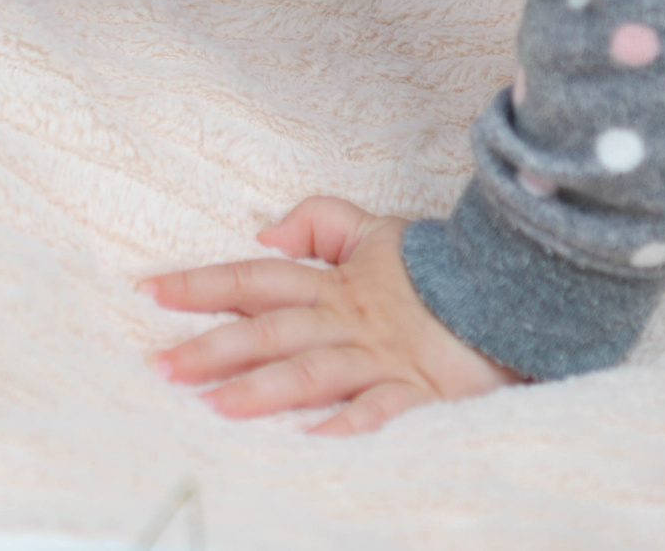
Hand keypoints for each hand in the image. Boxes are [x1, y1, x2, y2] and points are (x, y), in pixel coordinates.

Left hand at [143, 196, 521, 434]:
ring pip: (315, 371)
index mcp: (336, 284)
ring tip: (217, 408)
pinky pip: (383, 409)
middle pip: (272, 330)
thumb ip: (320, 223)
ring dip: (265, 389)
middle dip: (214, 347)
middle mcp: (350, 321)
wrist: (516, 284)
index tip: (148, 291)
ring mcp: (384, 357)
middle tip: (159, 367)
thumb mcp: (377, 232)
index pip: (256, 278)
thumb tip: (264, 232)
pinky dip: (349, 425)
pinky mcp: (423, 392)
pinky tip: (311, 442)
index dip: (203, 283)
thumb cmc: (441, 268)